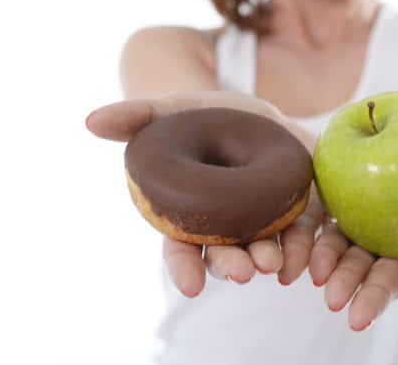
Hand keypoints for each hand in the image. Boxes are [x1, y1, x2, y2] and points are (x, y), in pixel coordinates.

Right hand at [85, 91, 325, 295]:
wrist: (251, 110)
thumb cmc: (202, 116)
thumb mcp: (171, 111)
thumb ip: (135, 118)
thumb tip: (90, 121)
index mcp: (190, 213)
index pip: (180, 249)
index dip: (183, 268)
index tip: (189, 287)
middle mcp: (224, 225)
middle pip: (225, 253)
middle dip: (232, 265)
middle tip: (243, 272)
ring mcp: (260, 221)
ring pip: (264, 250)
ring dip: (270, 260)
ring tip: (276, 264)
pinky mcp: (294, 209)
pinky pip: (300, 234)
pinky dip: (304, 248)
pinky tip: (308, 259)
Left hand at [308, 137, 397, 330]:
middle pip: (392, 274)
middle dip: (375, 296)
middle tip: (357, 316)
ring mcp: (373, 231)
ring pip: (356, 260)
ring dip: (341, 278)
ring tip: (325, 292)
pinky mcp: (344, 212)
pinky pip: (329, 231)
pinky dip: (316, 247)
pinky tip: (303, 262)